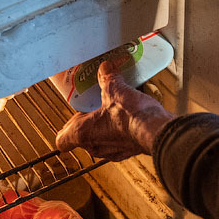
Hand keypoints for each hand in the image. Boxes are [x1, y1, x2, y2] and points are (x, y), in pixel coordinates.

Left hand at [55, 58, 175, 160]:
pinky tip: (129, 120)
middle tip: (94, 108)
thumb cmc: (131, 116)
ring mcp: (111, 152)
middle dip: (87, 123)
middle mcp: (95, 146)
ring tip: (113, 112)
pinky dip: (120, 133)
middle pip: (81, 138)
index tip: (73, 117)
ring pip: (99, 141)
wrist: (156, 130)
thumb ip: (107, 77)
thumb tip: (105, 66)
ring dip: (103, 129)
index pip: (62, 141)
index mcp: (83, 133)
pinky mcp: (127, 152)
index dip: (65, 129)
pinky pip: (117, 143)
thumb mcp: (115, 89)